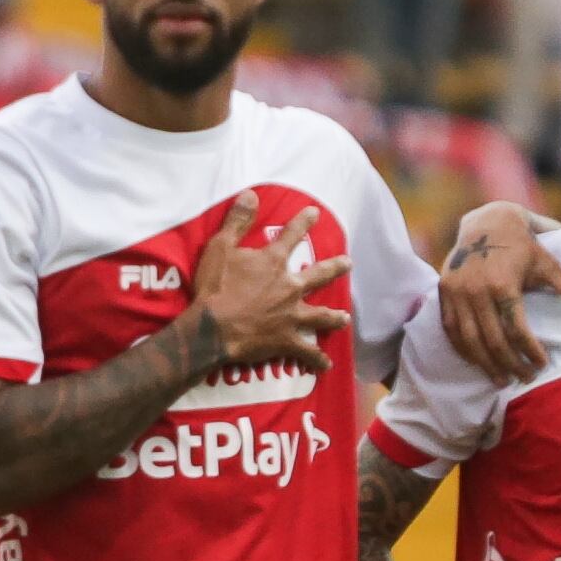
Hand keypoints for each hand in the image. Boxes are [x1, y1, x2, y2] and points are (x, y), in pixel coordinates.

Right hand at [161, 190, 346, 388]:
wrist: (213, 329)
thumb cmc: (214, 288)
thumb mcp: (219, 248)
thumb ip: (237, 222)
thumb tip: (250, 194)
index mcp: (273, 263)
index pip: (292, 235)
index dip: (303, 222)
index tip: (315, 213)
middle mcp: (290, 287)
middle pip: (318, 275)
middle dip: (335, 267)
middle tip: (348, 263)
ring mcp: (291, 315)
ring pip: (320, 315)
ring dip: (334, 317)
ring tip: (345, 318)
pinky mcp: (286, 340)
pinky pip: (306, 353)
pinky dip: (316, 360)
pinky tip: (326, 365)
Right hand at [438, 201, 560, 384]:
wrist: (485, 222)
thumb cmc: (522, 244)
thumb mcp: (547, 263)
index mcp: (503, 284)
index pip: (517, 329)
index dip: (530, 350)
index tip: (542, 364)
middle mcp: (476, 291)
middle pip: (493, 341)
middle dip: (511, 364)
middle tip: (525, 378)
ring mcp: (457, 294)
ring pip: (470, 341)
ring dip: (486, 364)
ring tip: (502, 380)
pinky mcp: (444, 294)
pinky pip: (452, 331)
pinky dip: (465, 350)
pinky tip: (478, 362)